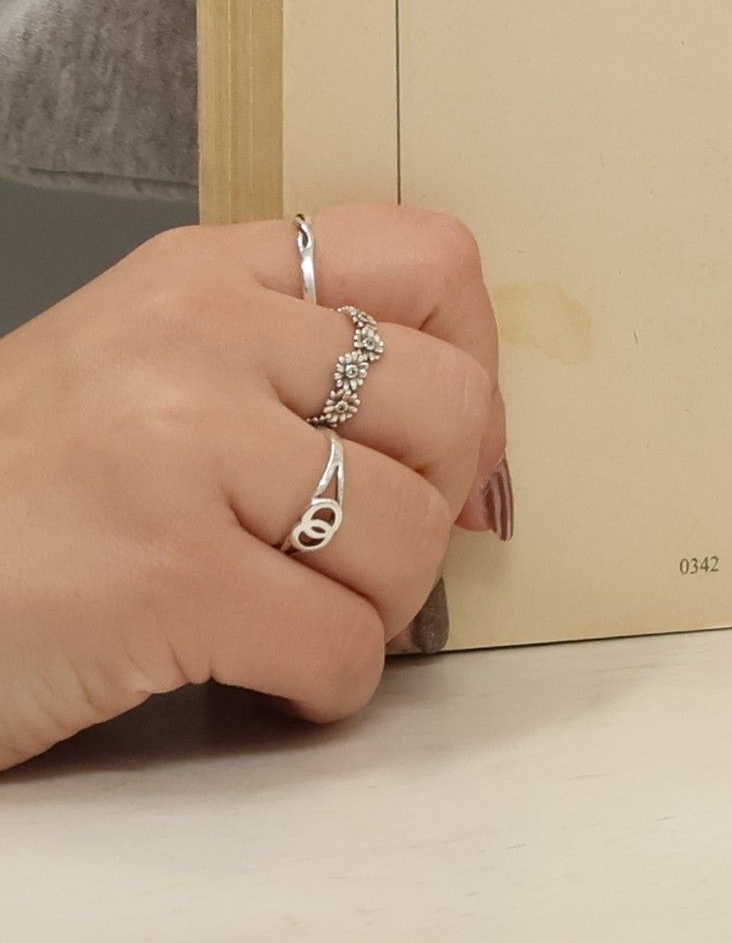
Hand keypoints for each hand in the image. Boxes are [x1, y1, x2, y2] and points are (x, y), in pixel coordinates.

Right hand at [0, 205, 508, 770]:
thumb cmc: (18, 483)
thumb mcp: (143, 357)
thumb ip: (283, 355)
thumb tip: (461, 425)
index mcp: (208, 273)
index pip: (426, 258)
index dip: (475, 351)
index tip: (451, 429)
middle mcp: (203, 341)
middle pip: (450, 401)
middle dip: (444, 493)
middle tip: (385, 538)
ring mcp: (182, 454)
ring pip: (408, 532)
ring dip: (384, 603)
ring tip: (316, 613)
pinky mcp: (166, 578)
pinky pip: (342, 643)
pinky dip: (333, 684)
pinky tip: (283, 681)